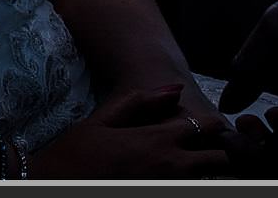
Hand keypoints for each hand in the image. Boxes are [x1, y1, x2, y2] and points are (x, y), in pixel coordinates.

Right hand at [27, 83, 233, 178]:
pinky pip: (187, 189)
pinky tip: (180, 176)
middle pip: (220, 160)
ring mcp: (165, 186)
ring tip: (203, 165)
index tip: (216, 127)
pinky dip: (191, 182)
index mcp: (156, 140)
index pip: (208, 129)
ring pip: (207, 180)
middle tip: (220, 152)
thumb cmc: (75, 153)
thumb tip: (175, 89)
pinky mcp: (158, 196)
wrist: (53, 185)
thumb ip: (141, 102)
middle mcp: (168, 167)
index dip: (217, 126)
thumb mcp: (103, 119)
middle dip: (224, 155)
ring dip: (209, 171)